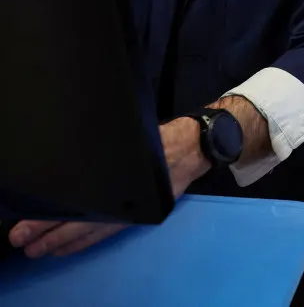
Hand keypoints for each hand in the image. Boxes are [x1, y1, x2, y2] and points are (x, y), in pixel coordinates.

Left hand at [8, 119, 209, 258]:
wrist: (193, 146)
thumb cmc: (163, 139)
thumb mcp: (133, 139)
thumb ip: (104, 153)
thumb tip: (72, 162)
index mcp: (119, 182)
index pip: (78, 207)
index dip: (49, 219)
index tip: (26, 225)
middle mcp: (124, 200)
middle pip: (79, 223)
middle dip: (48, 233)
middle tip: (23, 242)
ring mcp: (130, 209)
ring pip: (90, 232)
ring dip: (63, 242)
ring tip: (41, 250)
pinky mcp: (137, 213)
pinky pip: (105, 232)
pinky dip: (85, 241)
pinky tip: (69, 246)